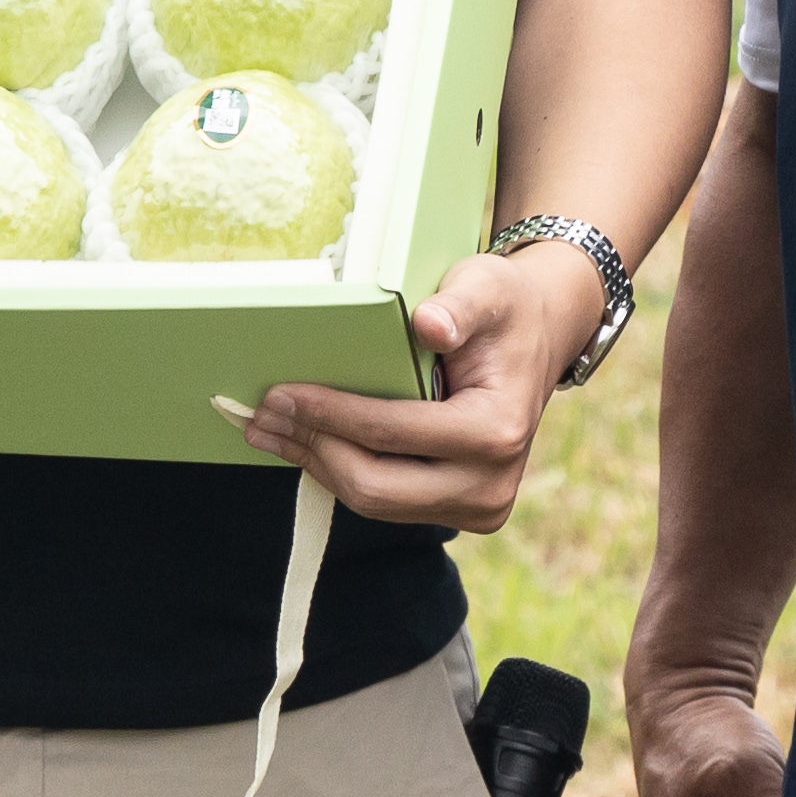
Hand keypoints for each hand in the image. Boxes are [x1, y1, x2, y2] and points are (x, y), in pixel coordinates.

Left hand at [227, 243, 604, 528]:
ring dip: (316, 465)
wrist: (537, 337)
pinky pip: (385, 501)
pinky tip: (303, 442)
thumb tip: (428, 324)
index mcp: (497, 431)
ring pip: (373, 502)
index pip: (393, 433)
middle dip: (311, 450)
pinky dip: (339, 470)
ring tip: (267, 429)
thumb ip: (459, 305)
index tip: (279, 394)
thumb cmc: (505, 308)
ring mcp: (476, 506)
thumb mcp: (487, 286)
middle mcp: (490, 484)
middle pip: (376, 486)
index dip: (330, 416)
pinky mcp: (457, 510)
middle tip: (258, 417)